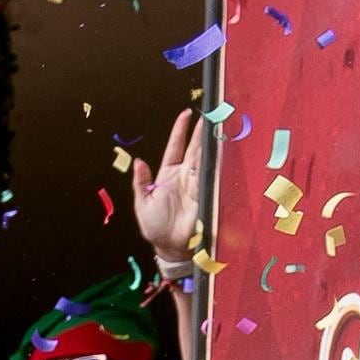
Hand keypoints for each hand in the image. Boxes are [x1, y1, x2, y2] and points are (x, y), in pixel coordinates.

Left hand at [133, 107, 204, 264]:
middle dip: (201, 131)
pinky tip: (221, 148)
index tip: (186, 114)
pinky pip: (212, 174)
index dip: (180, 130)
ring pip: (205, 158)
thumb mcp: (142, 203)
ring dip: (211, 142)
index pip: (175, 146)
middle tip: (211, 113)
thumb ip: (141, 182)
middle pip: (194, 148)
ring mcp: (197, 182)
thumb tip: (138, 162)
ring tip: (219, 125)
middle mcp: (184, 175)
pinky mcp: (206, 192)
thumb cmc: (154, 226)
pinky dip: (216, 162)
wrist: (170, 246)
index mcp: (167, 174)